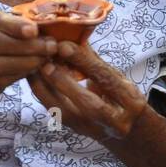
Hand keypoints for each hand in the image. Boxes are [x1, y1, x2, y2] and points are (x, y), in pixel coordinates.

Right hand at [0, 3, 57, 106]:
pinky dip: (23, 72)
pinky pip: (4, 77)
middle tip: (50, 46)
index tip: (34, 30)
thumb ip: (13, 22)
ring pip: (0, 63)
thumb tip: (44, 25)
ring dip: (28, 61)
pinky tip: (36, 67)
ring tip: (46, 57)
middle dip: (26, 45)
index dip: (14, 25)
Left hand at [28, 40, 147, 141]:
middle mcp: (116, 121)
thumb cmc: (122, 96)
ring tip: (34, 68)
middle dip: (64, 81)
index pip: (107, 79)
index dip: (85, 62)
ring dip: (47, 89)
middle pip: (89, 103)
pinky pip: (57, 114)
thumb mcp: (118, 77)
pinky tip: (34, 79)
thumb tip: (74, 34)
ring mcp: (95, 130)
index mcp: (131, 102)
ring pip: (68, 113)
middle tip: (45, 61)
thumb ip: (96, 61)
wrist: (128, 131)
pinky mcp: (77, 132)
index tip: (64, 45)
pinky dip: (43, 95)